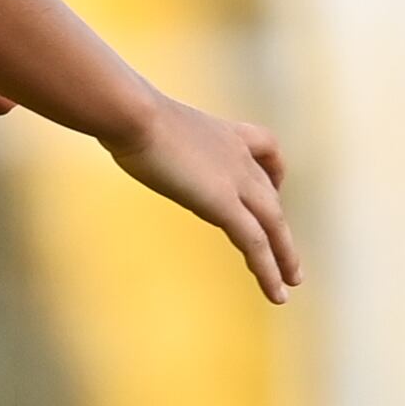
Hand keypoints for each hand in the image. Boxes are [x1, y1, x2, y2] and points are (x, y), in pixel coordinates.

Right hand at [107, 91, 301, 301]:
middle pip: (271, 197)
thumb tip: (112, 117)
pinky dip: (269, 271)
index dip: (273, 169)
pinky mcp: (224, 204)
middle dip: (280, 227)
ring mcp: (236, 180)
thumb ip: (140, 124)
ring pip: (273, 225)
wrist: (132, 112)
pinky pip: (256, 243)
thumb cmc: (123, 110)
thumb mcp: (140, 116)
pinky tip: (278, 295)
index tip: (276, 185)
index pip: (264, 147)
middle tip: (290, 256)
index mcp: (222, 132)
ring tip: (292, 282)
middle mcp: (237, 155)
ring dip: (285, 257)